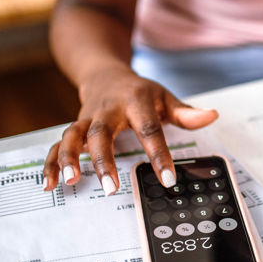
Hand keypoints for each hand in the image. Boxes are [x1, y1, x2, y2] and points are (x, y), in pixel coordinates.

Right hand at [42, 66, 217, 194]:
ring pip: (73, 136)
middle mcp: (107, 110)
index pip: (149, 129)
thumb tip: (212, 116)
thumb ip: (186, 112)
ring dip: (68, 158)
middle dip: (103, 160)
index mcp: (135, 102)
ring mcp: (87, 119)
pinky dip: (51, 163)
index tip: (167, 179)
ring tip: (71, 181)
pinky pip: (56, 145)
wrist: (105, 74)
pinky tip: (51, 183)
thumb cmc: (139, 92)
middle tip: (111, 187)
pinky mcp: (74, 129)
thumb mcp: (164, 97)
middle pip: (101, 133)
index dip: (159, 154)